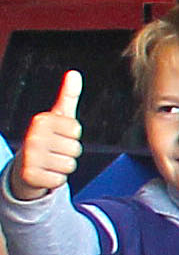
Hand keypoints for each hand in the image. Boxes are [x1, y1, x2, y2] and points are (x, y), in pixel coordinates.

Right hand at [13, 70, 81, 202]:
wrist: (25, 165)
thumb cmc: (47, 139)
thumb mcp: (58, 117)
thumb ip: (68, 96)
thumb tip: (74, 74)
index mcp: (41, 120)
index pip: (76, 130)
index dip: (72, 136)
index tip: (58, 136)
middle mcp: (32, 136)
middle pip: (76, 149)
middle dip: (69, 152)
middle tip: (54, 151)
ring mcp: (30, 156)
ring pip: (70, 165)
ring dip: (63, 166)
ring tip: (50, 161)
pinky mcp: (30, 176)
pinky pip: (60, 180)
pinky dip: (56, 179)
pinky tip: (45, 173)